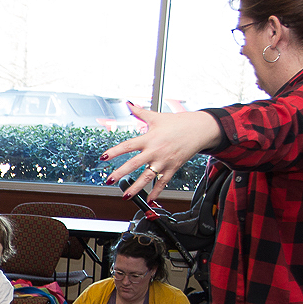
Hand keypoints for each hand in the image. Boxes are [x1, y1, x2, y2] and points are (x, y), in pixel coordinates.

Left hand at [102, 104, 221, 198]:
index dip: (115, 151)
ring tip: (125, 196)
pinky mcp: (173, 168)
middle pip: (135, 164)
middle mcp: (155, 151)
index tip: (103, 157)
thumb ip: (140, 112)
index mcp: (149, 138)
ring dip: (136, 187)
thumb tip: (128, 104)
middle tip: (109, 179)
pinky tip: (149, 200)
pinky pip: (163, 182)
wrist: (198, 129)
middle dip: (121, 172)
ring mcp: (164, 161)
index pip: (128, 145)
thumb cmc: (177, 123)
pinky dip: (156, 192)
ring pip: (147, 177)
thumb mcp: (156, 116)